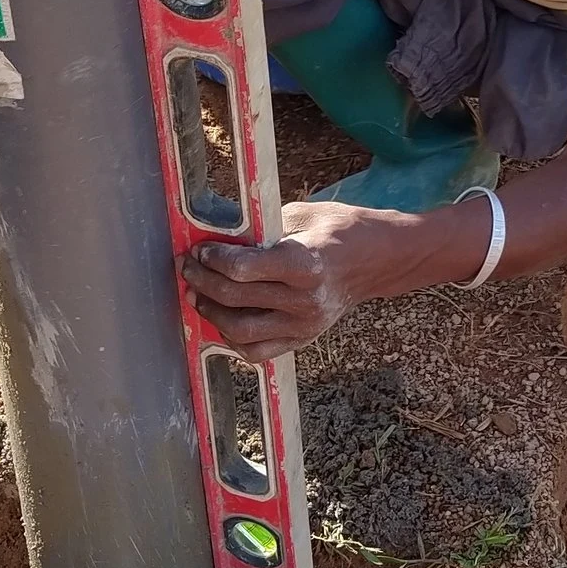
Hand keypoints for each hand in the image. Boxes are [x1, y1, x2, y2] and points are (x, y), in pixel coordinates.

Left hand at [178, 201, 387, 362]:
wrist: (378, 261)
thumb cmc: (342, 231)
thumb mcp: (303, 217)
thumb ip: (263, 231)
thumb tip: (221, 238)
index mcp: (304, 264)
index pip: (243, 269)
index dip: (213, 259)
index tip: (199, 249)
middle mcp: (303, 300)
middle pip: (235, 298)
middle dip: (202, 281)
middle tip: (188, 266)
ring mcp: (304, 325)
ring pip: (240, 331)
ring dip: (211, 313)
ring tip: (198, 294)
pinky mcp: (303, 339)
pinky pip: (257, 351)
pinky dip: (233, 339)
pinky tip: (222, 319)